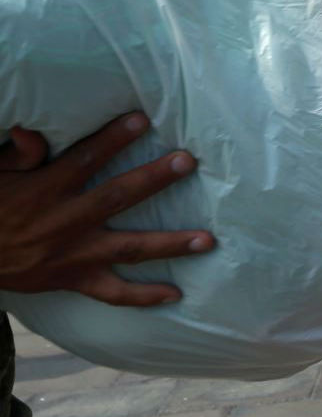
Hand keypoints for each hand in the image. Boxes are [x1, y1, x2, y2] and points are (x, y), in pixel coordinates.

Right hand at [0, 113, 213, 306]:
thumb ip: (17, 154)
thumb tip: (29, 130)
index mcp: (45, 191)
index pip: (84, 159)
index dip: (112, 138)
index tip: (142, 119)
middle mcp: (64, 222)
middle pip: (117, 197)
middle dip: (154, 179)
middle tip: (187, 161)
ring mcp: (73, 255)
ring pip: (128, 249)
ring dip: (170, 244)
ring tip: (207, 240)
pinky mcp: (73, 280)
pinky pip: (113, 293)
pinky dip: (144, 296)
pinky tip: (176, 294)